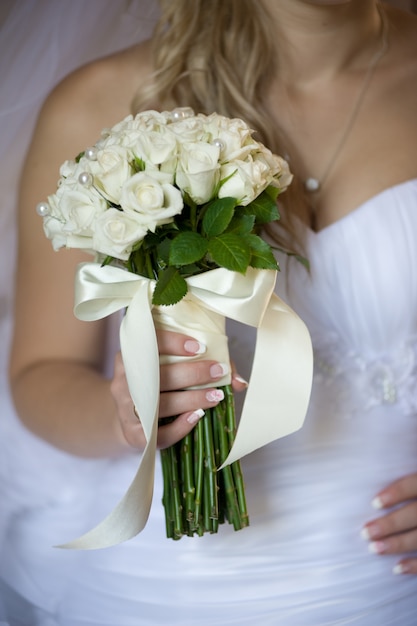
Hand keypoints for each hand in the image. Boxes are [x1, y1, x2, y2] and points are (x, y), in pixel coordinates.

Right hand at [110, 330, 247, 450]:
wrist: (127, 415)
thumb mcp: (173, 364)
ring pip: (159, 405)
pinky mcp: (133, 433)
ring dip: (192, 400)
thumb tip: (239, 381)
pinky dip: (179, 427)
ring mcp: (126, 408)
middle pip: (157, 375)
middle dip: (192, 374)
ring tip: (215, 396)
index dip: (173, 343)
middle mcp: (124, 380)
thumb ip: (206, 364)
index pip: (148, 343)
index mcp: (132, 354)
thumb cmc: (159, 382)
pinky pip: (157, 433)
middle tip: (218, 372)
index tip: (201, 348)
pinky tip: (197, 417)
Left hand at [361, 473, 416, 574]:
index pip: (414, 484)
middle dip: (391, 524)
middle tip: (366, 532)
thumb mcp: (414, 466)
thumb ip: (405, 473)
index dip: (397, 492)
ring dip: (399, 544)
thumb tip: (376, 453)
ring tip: (374, 548)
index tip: (374, 503)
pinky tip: (397, 568)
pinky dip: (415, 566)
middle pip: (416, 513)